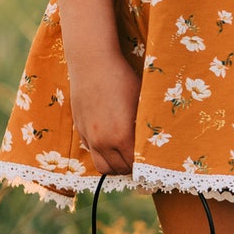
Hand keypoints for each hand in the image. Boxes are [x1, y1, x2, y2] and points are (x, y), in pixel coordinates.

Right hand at [68, 49, 141, 173]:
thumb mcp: (140, 102)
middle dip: (130, 167)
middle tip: (139, 157)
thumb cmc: (122, 79)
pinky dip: (102, 152)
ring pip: (102, 166)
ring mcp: (88, 136)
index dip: (144, 165)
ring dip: (114, 164)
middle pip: (118, 170)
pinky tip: (110, 139)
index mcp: (121, 137)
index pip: (135, 165)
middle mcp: (102, 141)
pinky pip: (91, 151)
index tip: (151, 160)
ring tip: (124, 153)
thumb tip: (153, 143)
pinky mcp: (79, 129)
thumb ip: (144, 127)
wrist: (92, 63)